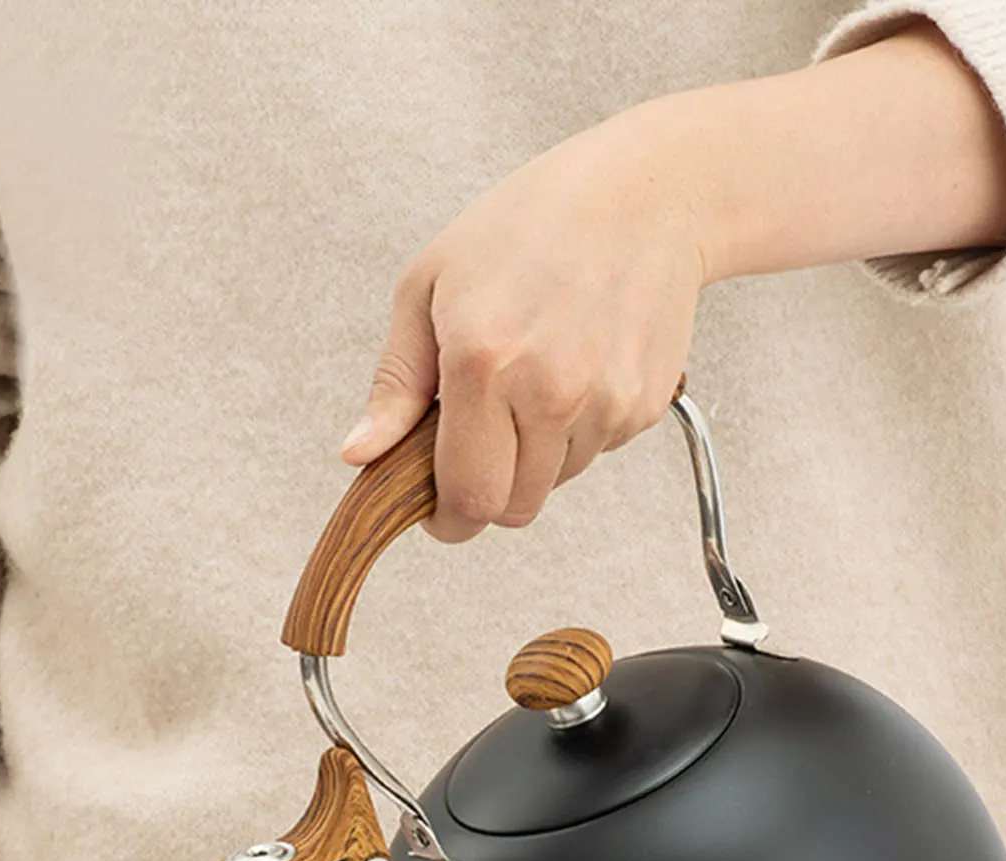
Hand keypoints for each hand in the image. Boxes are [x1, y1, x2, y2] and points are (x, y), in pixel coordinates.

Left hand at [343, 96, 712, 542]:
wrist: (645, 195)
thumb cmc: (531, 224)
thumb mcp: (430, 286)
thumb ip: (395, 384)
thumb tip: (360, 455)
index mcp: (483, 362)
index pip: (467, 498)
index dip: (447, 520)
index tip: (439, 511)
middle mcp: (550, 390)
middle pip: (513, 509)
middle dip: (488, 493)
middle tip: (480, 442)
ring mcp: (605, 402)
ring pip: (555, 484)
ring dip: (535, 456)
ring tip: (534, 378)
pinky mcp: (644, 406)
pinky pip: (596, 453)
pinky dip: (577, 430)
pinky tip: (576, 366)